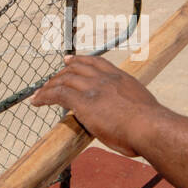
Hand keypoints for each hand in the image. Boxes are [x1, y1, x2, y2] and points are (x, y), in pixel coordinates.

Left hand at [31, 55, 165, 157]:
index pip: (97, 62)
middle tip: (51, 79)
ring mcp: (93, 88)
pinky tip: (36, 101)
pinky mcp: (83, 102)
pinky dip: (44, 96)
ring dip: (49, 86)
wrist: (150, 127)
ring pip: (64, 80)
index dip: (80, 60)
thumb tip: (132, 121)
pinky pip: (57, 94)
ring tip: (39, 94)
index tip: (69, 60)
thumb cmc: (152, 127)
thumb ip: (132, 109)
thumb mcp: (143, 109)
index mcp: (121, 78)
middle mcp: (106, 79)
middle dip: (61, 72)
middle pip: (77, 68)